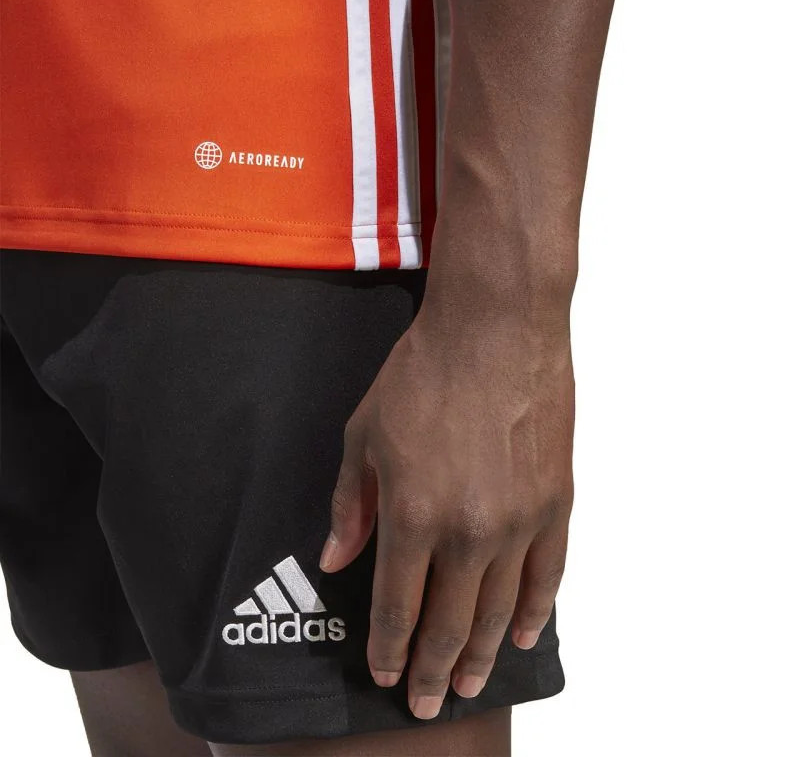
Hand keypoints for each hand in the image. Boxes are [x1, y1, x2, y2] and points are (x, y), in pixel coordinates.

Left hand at [319, 307, 573, 719]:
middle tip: (423, 702)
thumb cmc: (423, 374)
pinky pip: (549, 574)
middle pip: (449, 623)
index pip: (396, 606)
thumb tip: (336, 559)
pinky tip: (527, 635)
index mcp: (413, 515)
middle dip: (430, 669)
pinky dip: (537, 610)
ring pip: (501, 611)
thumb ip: (350, 505)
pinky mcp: (555, 502)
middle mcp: (469, 531)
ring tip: (466, 685)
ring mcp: (520, 521)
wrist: (494, 328)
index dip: (387, 648)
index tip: (382, 675)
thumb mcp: (364, 435)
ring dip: (482, 654)